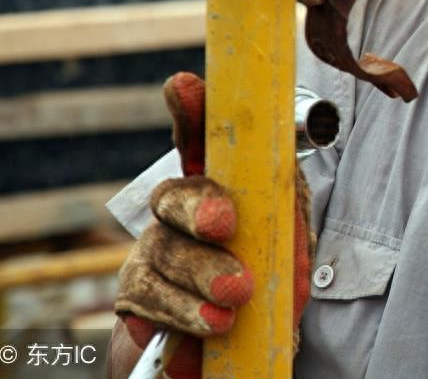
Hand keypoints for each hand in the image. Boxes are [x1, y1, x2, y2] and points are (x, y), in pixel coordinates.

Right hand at [113, 73, 313, 377]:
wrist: (244, 342)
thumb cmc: (272, 278)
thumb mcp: (291, 236)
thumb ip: (285, 200)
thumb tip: (279, 163)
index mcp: (225, 184)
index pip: (202, 140)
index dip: (192, 112)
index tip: (185, 86)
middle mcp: (182, 208)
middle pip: (176, 194)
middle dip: (200, 205)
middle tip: (225, 224)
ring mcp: (154, 248)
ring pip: (164, 249)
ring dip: (203, 273)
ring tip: (237, 296)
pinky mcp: (136, 292)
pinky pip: (151, 295)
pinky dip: (185, 311)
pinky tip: (213, 323)